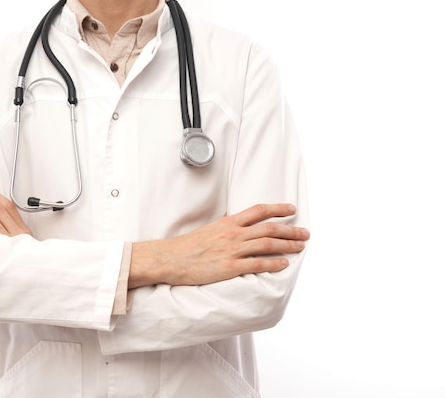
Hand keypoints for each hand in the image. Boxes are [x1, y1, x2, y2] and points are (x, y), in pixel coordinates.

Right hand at [129, 204, 308, 287]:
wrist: (171, 259)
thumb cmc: (187, 246)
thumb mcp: (209, 229)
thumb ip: (226, 227)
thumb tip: (239, 225)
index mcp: (228, 222)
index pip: (259, 211)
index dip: (278, 209)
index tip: (292, 209)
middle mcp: (233, 234)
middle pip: (269, 228)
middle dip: (291, 230)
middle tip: (305, 233)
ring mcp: (232, 251)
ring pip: (267, 245)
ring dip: (288, 245)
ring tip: (300, 246)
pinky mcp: (230, 268)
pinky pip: (257, 264)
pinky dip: (273, 263)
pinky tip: (284, 264)